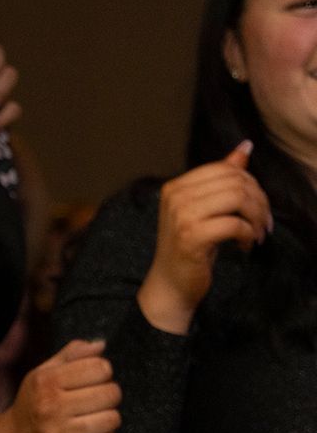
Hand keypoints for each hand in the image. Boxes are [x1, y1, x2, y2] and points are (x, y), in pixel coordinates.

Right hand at [0, 339, 121, 432]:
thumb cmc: (32, 407)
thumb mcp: (42, 376)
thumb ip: (70, 356)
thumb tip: (100, 345)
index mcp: (46, 382)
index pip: (100, 367)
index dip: (101, 373)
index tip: (91, 381)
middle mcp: (51, 407)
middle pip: (111, 393)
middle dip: (108, 396)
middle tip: (93, 402)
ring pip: (112, 419)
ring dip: (107, 420)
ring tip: (90, 420)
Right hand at [137, 142, 269, 333]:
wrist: (170, 284)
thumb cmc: (188, 248)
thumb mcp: (204, 209)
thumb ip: (222, 179)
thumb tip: (245, 147)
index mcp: (176, 187)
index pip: (225, 169)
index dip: (250, 185)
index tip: (256, 207)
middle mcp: (175, 198)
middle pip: (235, 182)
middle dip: (259, 202)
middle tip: (262, 222)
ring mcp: (181, 217)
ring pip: (238, 199)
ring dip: (256, 217)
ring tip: (257, 233)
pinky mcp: (191, 237)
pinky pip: (235, 224)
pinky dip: (248, 235)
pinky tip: (245, 245)